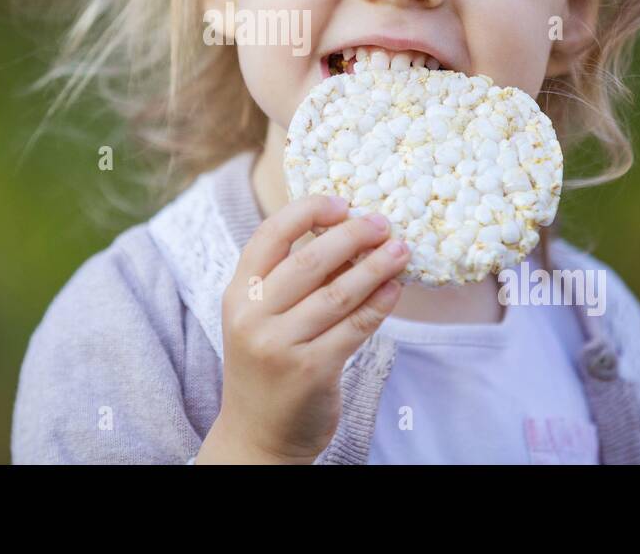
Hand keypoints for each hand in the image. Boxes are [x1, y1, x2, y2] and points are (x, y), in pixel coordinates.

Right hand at [196, 195, 408, 463]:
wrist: (258, 435)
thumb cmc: (268, 365)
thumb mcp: (262, 318)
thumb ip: (291, 279)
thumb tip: (348, 234)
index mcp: (238, 293)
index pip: (270, 235)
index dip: (308, 211)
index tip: (342, 203)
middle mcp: (253, 316)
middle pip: (309, 260)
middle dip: (353, 235)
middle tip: (383, 223)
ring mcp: (280, 345)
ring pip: (337, 293)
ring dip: (375, 266)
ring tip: (401, 250)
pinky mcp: (311, 370)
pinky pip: (354, 328)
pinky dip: (379, 304)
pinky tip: (395, 289)